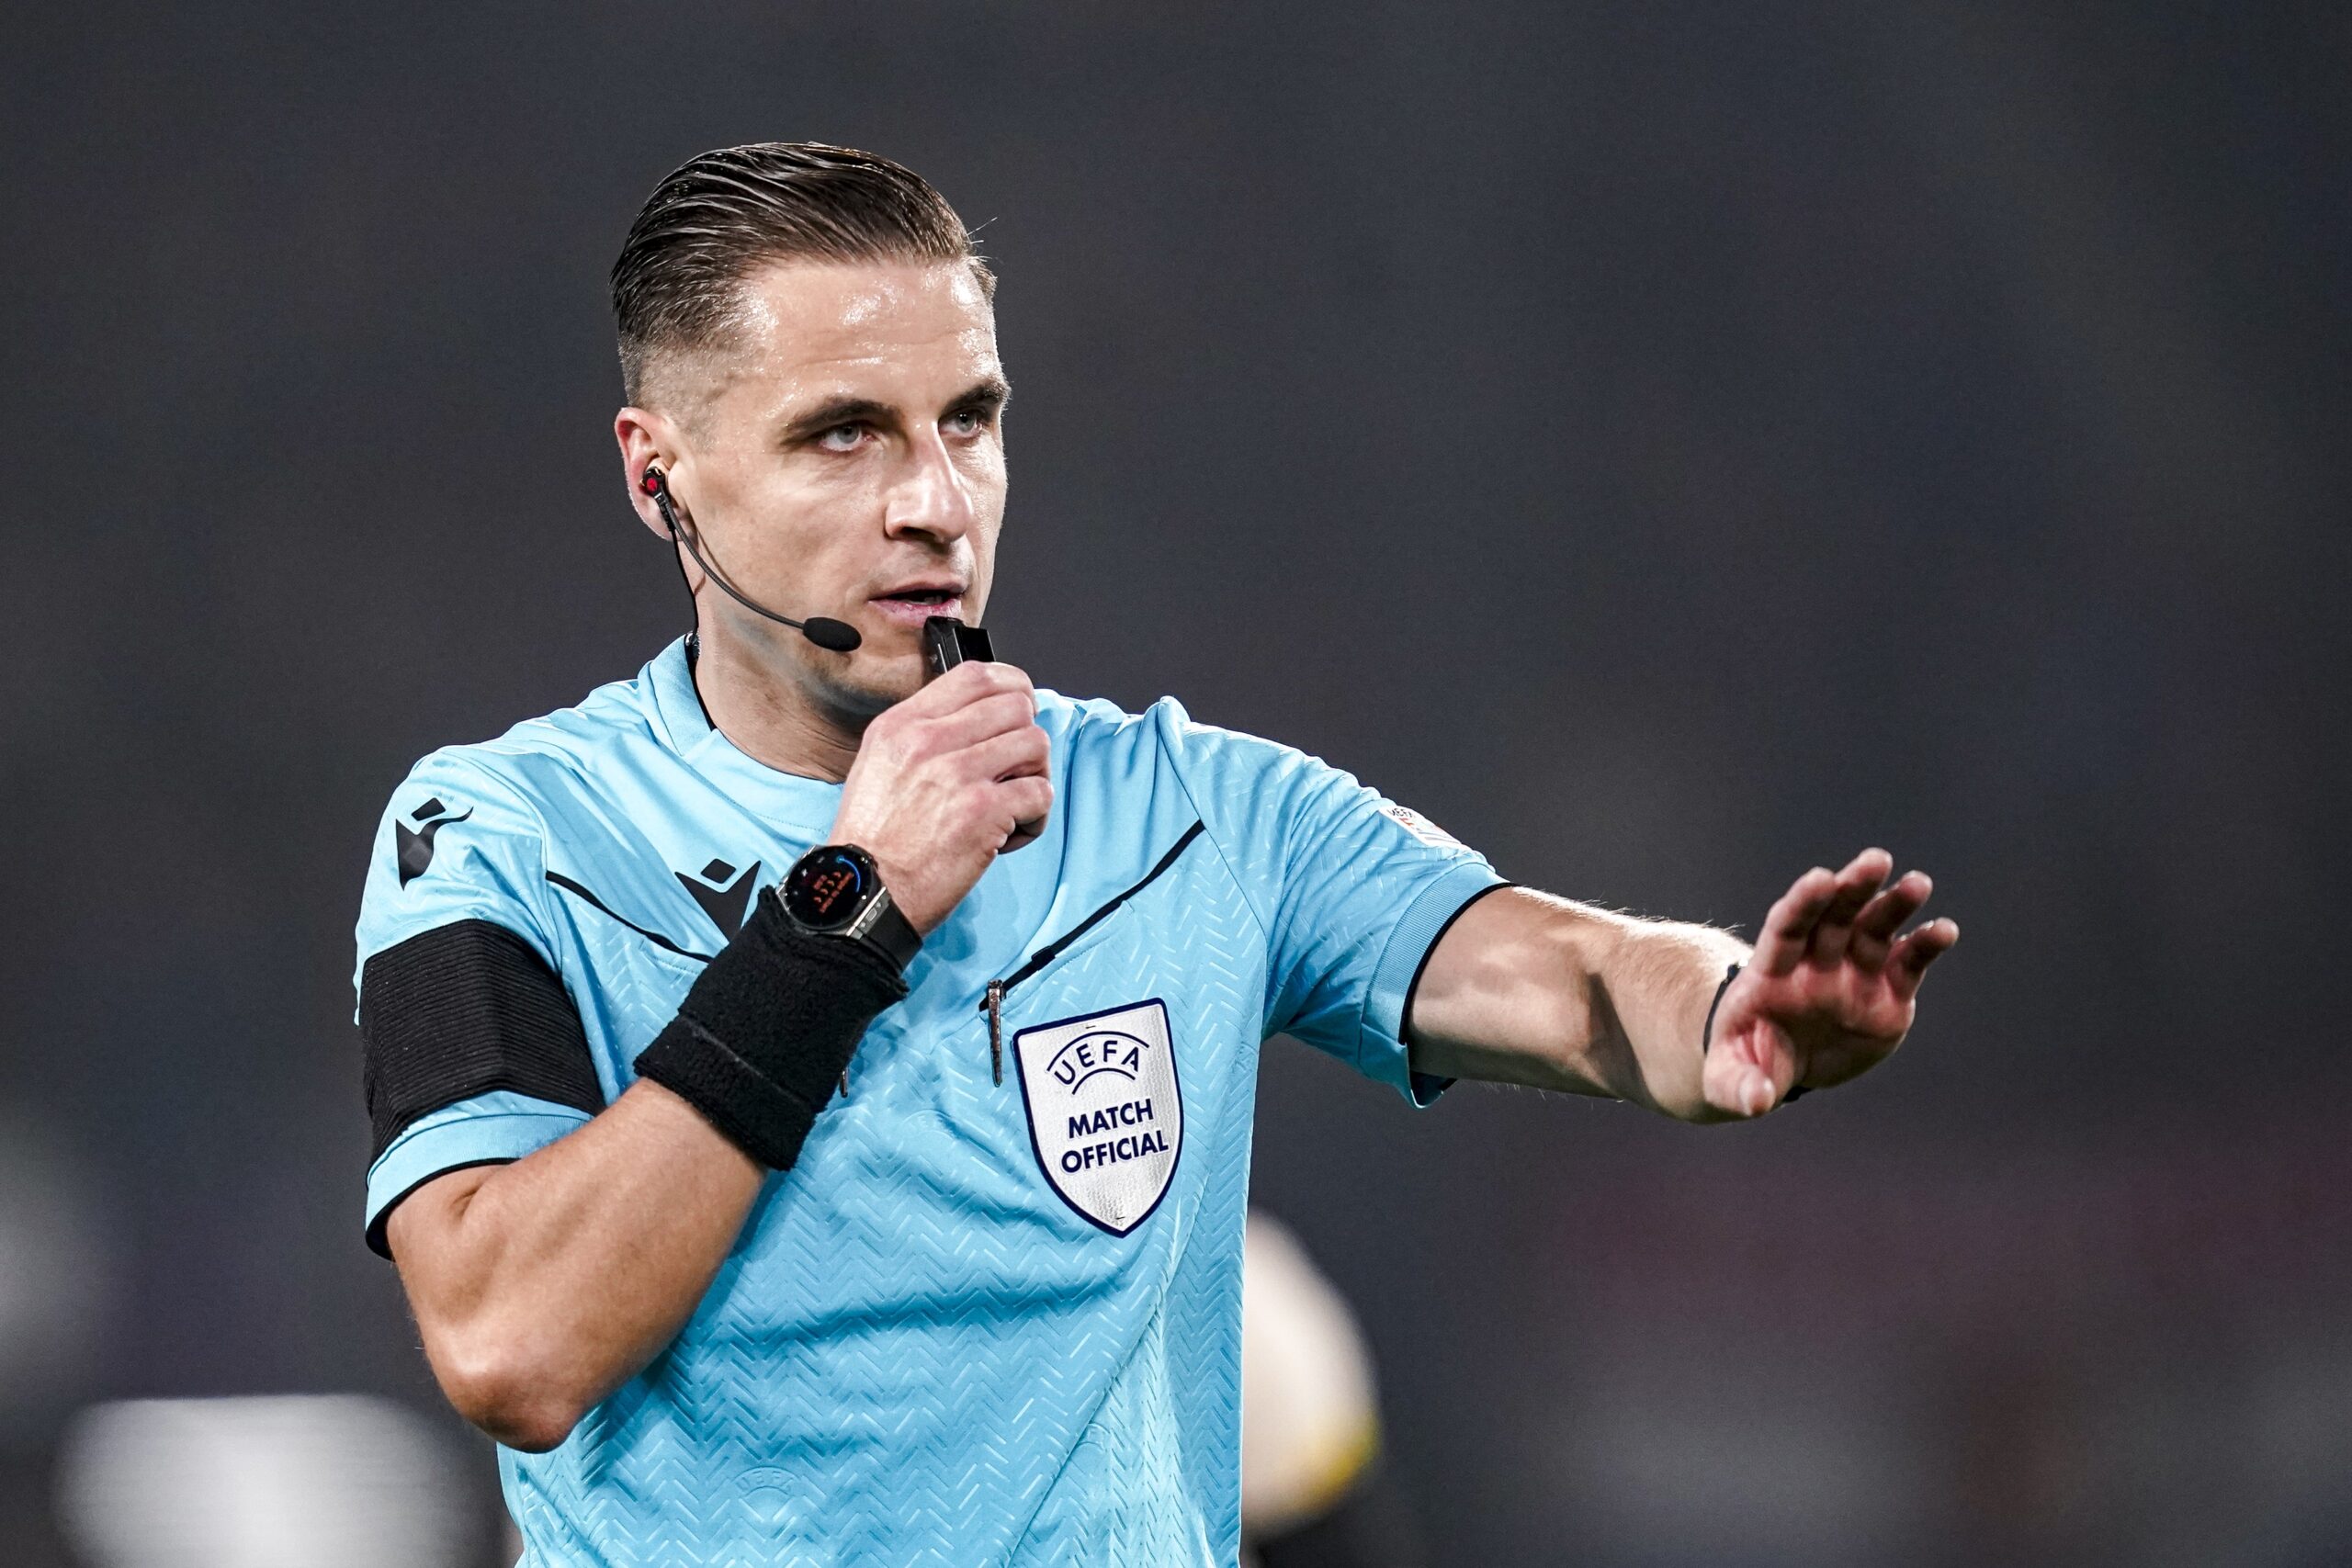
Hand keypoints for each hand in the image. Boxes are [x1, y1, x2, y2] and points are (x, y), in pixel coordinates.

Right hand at [828, 661, 1052, 934]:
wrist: (862, 893)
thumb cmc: (872, 840)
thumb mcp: (878, 764)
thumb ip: (922, 734)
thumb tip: (975, 718)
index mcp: (902, 724)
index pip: (974, 675)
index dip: (1012, 686)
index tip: (1020, 708)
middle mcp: (928, 740)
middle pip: (1016, 706)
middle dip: (1026, 739)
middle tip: (1014, 771)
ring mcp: (956, 773)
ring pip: (1035, 744)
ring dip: (1034, 777)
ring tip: (1011, 806)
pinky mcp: (982, 811)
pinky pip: (1040, 793)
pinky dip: (1035, 818)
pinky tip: (1009, 836)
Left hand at [1704, 848, 1957, 1116]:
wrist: (1779, 1065)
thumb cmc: (1748, 1062)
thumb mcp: (1732, 1079)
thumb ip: (1739, 1086)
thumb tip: (1756, 1100)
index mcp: (1773, 972)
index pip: (1787, 928)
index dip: (1803, 903)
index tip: (1820, 879)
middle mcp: (1816, 962)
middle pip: (1834, 916)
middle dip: (1854, 888)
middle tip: (1876, 860)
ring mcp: (1854, 973)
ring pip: (1875, 930)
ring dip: (1895, 905)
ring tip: (1918, 883)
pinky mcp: (1888, 993)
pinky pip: (1909, 963)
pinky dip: (1926, 945)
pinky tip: (1944, 931)